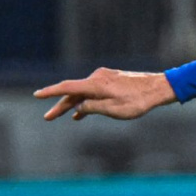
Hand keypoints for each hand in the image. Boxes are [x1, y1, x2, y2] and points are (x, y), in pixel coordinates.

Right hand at [35, 68, 176, 120]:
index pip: (67, 87)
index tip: (36, 95)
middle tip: (47, 118)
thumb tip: (78, 107)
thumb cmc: (138, 101)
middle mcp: (97, 78)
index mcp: (95, 84)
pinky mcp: (111, 80)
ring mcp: (104, 78)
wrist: (158, 88)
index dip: (51, 92)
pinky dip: (86, 101)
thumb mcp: (114, 110)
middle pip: (73, 92)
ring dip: (73, 104)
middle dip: (60, 105)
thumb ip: (93, 108)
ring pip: (84, 92)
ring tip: (61, 117)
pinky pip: (93, 92)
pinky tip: (79, 113)